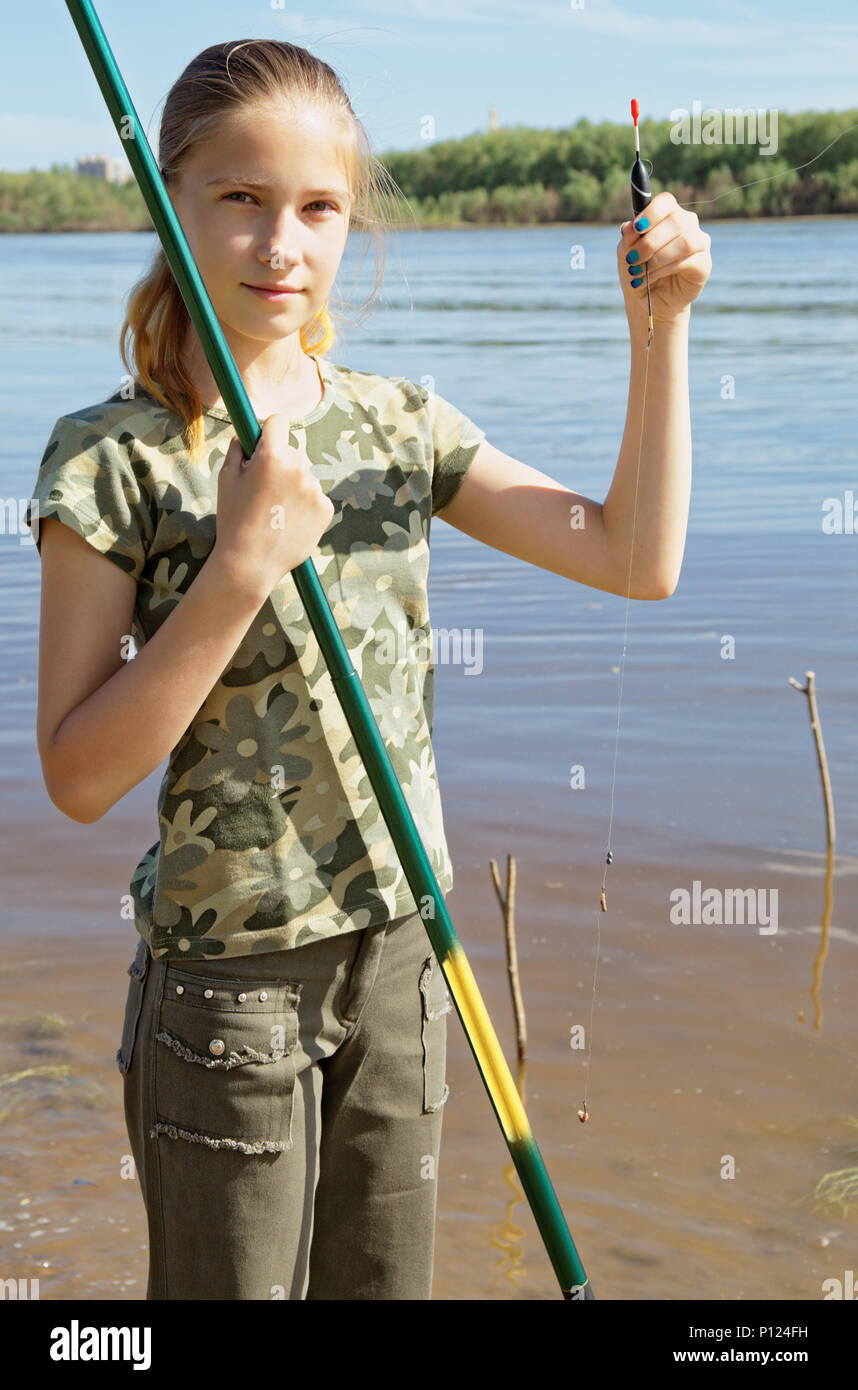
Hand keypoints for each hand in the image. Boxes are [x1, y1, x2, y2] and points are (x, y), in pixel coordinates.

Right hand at [210, 413, 334, 599]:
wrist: (250, 563)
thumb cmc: (233, 519)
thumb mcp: (226, 479)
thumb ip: (236, 450)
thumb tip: (245, 436)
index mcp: (272, 456)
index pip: (278, 422)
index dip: (269, 431)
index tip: (264, 442)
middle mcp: (298, 468)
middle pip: (291, 453)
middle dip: (279, 464)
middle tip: (262, 491)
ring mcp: (315, 489)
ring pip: (303, 477)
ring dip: (292, 487)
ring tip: (274, 513)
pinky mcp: (325, 509)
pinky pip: (314, 497)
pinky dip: (304, 506)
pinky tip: (287, 522)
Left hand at [618, 191, 710, 326]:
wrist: (649, 301)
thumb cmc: (639, 271)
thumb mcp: (627, 253)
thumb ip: (629, 238)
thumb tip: (629, 226)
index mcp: (668, 214)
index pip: (666, 202)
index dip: (652, 213)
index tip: (637, 228)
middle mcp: (687, 224)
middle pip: (676, 221)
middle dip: (650, 242)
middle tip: (632, 259)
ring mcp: (699, 242)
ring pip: (685, 241)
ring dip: (657, 258)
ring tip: (638, 272)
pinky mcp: (704, 264)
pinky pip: (688, 261)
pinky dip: (664, 270)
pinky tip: (649, 279)